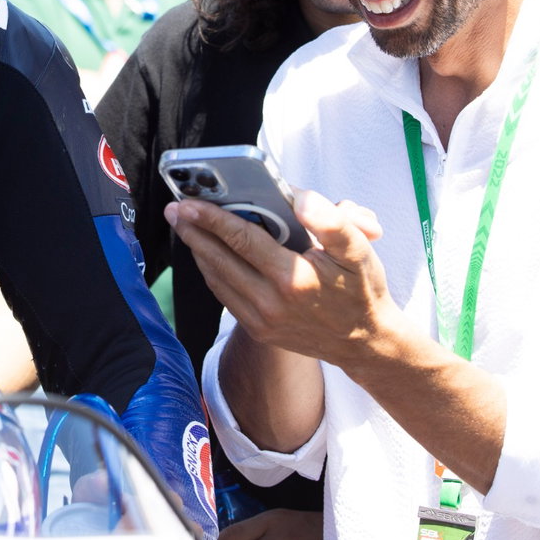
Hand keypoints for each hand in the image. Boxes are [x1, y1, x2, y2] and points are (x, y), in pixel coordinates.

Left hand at [168, 187, 390, 366]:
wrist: (364, 342)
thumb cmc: (361, 288)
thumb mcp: (360, 249)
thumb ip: (331, 220)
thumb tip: (298, 197)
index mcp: (294, 278)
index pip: (242, 239)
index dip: (212, 218)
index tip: (188, 201)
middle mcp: (272, 302)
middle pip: (219, 258)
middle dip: (193, 231)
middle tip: (174, 208)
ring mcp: (262, 320)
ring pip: (217, 278)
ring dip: (197, 250)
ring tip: (186, 225)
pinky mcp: (258, 330)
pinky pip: (225, 296)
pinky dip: (212, 271)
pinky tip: (207, 253)